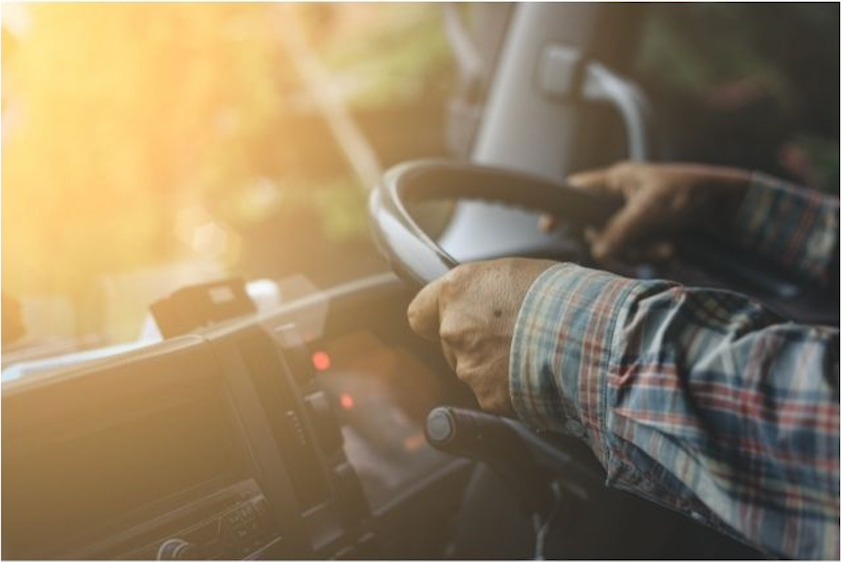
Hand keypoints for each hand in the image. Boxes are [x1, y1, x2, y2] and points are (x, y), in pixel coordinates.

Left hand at [407, 258, 556, 414]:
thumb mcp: (517, 273)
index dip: (435, 319)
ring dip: (496, 367)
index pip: (419, 313)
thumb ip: (486, 290)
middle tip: (514, 336)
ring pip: (474, 371)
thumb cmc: (563, 295)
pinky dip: (513, 390)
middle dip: (477, 343)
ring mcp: (469, 367)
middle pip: (451, 344)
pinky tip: (538, 375)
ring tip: (533, 354)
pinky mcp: (488, 398)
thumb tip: (486, 300)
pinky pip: (495, 395)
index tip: (448, 321)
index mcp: (457, 291)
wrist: (590, 334)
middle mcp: (454, 329)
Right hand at [540, 161, 750, 262]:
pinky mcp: (652, 234)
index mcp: (617, 179)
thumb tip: (596, 251)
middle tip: (637, 247)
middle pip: (596, 228)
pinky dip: (653, 254)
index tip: (547, 227)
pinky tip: (674, 249)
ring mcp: (636, 218)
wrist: (733, 206)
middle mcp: (622, 198)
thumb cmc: (691, 192)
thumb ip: (620, 230)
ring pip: (618, 245)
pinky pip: (638, 251)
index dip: (560, 208)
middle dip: (616, 243)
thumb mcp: (650, 209)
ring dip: (640, 251)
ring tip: (667, 247)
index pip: (577, 190)